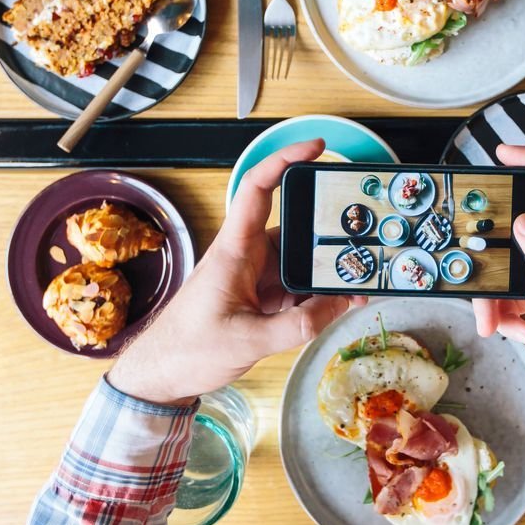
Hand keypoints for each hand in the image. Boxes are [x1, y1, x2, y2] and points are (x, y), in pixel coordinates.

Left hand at [109, 140, 363, 404]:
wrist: (161, 376)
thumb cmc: (187, 351)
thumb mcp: (249, 341)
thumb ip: (298, 325)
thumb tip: (341, 305)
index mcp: (234, 250)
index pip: (258, 188)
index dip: (285, 160)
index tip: (316, 148)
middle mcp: (246, 255)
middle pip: (294, 227)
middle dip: (328, 230)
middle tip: (363, 232)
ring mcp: (254, 276)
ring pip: (300, 260)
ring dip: (326, 270)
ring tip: (361, 276)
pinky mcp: (259, 297)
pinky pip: (296, 286)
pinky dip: (318, 293)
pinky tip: (341, 303)